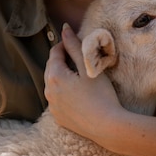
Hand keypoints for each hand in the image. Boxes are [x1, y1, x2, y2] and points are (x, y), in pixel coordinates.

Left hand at [44, 25, 122, 145]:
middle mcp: (48, 91)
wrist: (107, 126)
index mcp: (55, 76)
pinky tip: (76, 93)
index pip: (54, 53)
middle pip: (51, 68)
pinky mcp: (58, 117)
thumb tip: (65, 28)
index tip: (75, 43)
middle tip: (77, 57)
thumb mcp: (88, 67)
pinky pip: (56, 99)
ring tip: (77, 74)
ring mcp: (52, 106)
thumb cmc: (101, 94)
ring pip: (53, 84)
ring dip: (61, 76)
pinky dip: (63, 92)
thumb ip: (75, 46)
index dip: (64, 45)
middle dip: (61, 60)